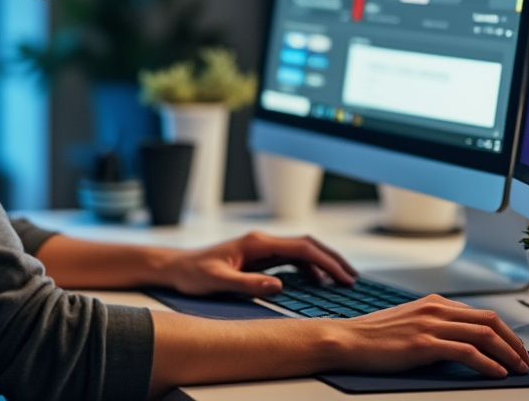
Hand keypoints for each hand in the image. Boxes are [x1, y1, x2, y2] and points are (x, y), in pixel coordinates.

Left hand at [162, 230, 357, 296]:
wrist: (177, 267)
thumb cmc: (194, 274)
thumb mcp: (219, 282)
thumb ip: (249, 284)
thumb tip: (279, 286)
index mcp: (257, 243)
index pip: (301, 248)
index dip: (325, 262)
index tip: (342, 277)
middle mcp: (262, 242)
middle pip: (307, 245)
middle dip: (331, 259)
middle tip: (352, 278)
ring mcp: (262, 248)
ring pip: (301, 251)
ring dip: (322, 264)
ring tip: (341, 282)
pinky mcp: (259, 258)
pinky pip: (291, 260)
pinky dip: (308, 269)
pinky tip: (317, 283)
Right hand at [331, 294, 528, 378]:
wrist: (348, 340)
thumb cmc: (374, 337)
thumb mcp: (409, 323)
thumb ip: (434, 326)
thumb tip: (461, 343)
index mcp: (433, 303)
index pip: (481, 314)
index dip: (505, 333)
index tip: (516, 350)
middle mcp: (435, 309)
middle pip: (490, 321)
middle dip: (514, 343)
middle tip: (525, 361)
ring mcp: (430, 325)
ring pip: (483, 335)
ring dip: (507, 354)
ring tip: (518, 369)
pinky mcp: (424, 343)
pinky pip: (467, 352)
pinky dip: (488, 363)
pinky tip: (497, 373)